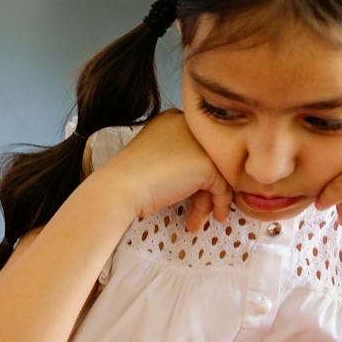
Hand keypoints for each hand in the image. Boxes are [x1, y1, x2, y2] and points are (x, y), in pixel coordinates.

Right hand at [98, 110, 232, 231]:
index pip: (197, 146)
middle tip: (198, 213)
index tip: (191, 195)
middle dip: (205, 190)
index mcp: (173, 119)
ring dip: (210, 200)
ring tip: (199, 221)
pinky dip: (220, 204)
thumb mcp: (155, 160)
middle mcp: (190, 126)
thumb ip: (177, 159)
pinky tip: (213, 217)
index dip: (196, 173)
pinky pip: (223, 187)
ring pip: (218, 174)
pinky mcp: (206, 164)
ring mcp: (200, 144)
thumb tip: (202, 180)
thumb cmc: (127, 180)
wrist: (118, 190)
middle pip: (210, 159)